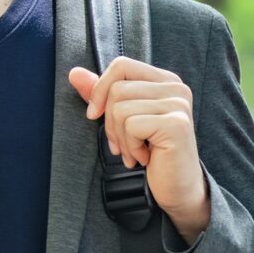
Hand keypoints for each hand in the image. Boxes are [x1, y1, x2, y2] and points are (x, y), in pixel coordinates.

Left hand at [67, 58, 210, 243]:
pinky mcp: (177, 124)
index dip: (100, 88)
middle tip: (122, 144)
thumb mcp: (122, 119)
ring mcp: (179, 104)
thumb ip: (102, 94)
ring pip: (120, 108)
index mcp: (164, 80)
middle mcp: (176, 87)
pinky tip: (144, 157)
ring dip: (121, 138)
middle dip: (110, 122)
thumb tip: (74, 73)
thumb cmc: (150, 151)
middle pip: (117, 88)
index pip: (121, 65)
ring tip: (134, 152)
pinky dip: (130, 147)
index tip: (95, 115)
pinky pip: (131, 126)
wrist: (176, 187)